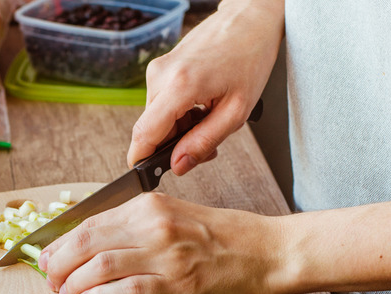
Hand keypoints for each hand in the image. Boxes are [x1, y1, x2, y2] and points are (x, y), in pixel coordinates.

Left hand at [38, 193, 286, 293]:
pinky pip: (127, 291)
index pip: (88, 222)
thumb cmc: (221, 234)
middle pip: (86, 243)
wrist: (268, 249)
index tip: (46, 259)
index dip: (60, 244)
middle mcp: (152, 224)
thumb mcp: (173, 214)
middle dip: (58, 265)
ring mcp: (165, 253)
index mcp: (147, 204)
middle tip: (49, 282)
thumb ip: (134, 225)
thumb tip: (91, 245)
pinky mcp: (178, 284)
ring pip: (99, 266)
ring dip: (73, 285)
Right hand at [128, 0, 283, 174]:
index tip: (144, 175)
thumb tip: (178, 165)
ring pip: (156, 118)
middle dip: (173, 144)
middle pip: (151, 129)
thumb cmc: (249, 58)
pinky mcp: (160, 67)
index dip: (141, 159)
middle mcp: (161, 75)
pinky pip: (160, 103)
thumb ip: (204, 142)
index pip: (145, 134)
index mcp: (180, 86)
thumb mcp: (236, 111)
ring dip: (178, 128)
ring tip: (209, 118)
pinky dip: (178, 113)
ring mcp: (158, 69)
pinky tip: (201, 105)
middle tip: (206, 145)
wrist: (249, 21)